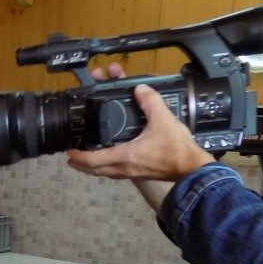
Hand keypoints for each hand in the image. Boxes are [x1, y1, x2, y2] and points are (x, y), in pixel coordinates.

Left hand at [66, 64, 213, 180]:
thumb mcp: (163, 120)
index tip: (68, 150)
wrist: (193, 169)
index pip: (91, 160)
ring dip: (93, 168)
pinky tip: (111, 162)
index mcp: (123, 156)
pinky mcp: (141, 174)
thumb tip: (140, 89)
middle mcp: (123, 168)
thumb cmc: (177, 149)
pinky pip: (117, 173)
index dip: (77, 155)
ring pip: (104, 173)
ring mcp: (132, 173)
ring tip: (85, 161)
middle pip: (94, 170)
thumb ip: (151, 102)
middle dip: (80, 164)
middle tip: (71, 157)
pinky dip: (108, 168)